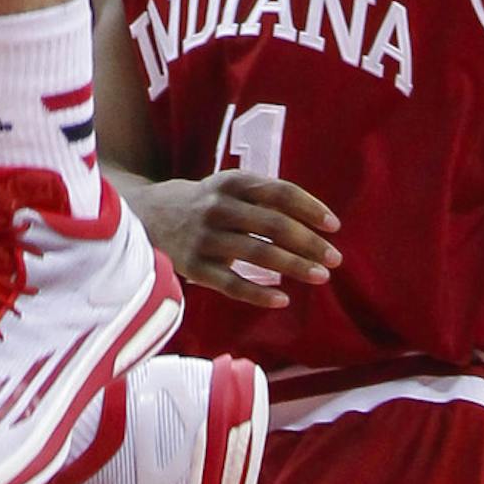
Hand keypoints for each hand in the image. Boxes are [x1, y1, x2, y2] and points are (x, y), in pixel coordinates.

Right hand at [133, 173, 340, 311]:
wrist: (148, 215)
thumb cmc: (205, 204)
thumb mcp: (229, 188)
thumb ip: (263, 199)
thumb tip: (313, 220)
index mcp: (232, 182)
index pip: (279, 191)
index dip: (309, 207)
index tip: (334, 225)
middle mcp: (219, 206)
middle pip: (272, 224)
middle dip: (308, 242)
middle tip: (335, 258)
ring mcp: (205, 237)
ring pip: (256, 253)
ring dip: (293, 266)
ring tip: (321, 277)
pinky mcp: (194, 267)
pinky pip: (231, 284)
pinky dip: (259, 294)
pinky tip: (282, 300)